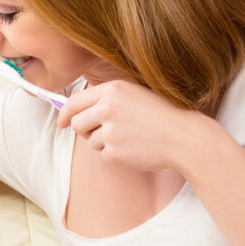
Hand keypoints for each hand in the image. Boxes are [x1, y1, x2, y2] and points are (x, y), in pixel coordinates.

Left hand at [57, 78, 204, 171]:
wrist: (184, 137)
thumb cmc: (161, 116)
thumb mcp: (134, 95)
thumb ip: (106, 99)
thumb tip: (74, 109)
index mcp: (112, 90)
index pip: (74, 101)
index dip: (64, 113)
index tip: (61, 121)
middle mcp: (107, 108)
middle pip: (76, 123)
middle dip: (84, 131)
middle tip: (104, 132)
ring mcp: (110, 130)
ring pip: (90, 141)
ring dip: (104, 143)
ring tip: (129, 137)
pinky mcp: (114, 151)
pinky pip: (103, 155)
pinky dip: (115, 155)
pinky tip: (134, 149)